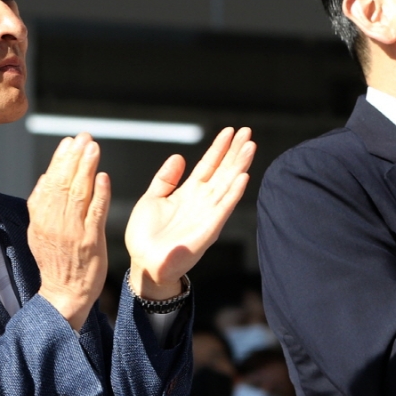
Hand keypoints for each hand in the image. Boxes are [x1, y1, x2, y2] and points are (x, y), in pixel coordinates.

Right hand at [29, 135, 110, 329]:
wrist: (64, 293)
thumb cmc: (56, 262)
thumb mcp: (39, 232)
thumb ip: (41, 206)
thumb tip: (45, 178)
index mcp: (41, 217)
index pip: (50, 181)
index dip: (60, 160)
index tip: (69, 141)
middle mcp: (53, 221)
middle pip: (63, 183)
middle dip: (74, 157)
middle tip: (83, 136)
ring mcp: (71, 231)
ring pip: (78, 193)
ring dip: (86, 168)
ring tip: (93, 148)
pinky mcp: (89, 241)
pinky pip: (95, 213)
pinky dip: (99, 194)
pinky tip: (103, 178)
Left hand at [125, 127, 256, 298]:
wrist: (145, 264)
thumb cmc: (147, 237)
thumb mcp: (152, 198)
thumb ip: (165, 178)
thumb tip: (178, 157)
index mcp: (188, 193)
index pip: (208, 165)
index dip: (219, 148)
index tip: (230, 131)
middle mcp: (201, 201)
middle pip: (223, 171)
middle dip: (235, 151)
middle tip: (248, 131)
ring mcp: (207, 214)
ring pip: (227, 185)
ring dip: (239, 166)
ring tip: (250, 147)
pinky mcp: (208, 230)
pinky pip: (223, 208)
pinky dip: (233, 194)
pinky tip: (243, 178)